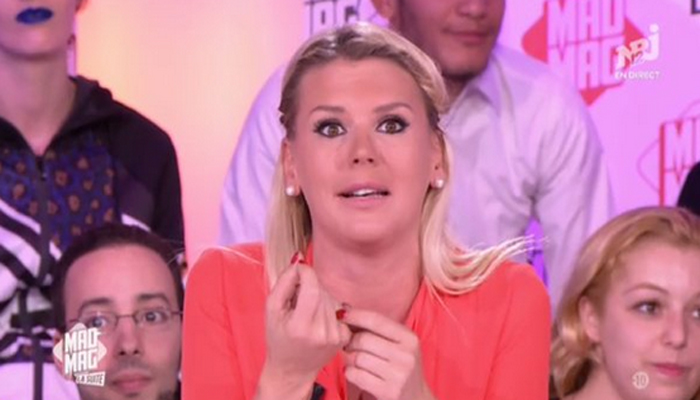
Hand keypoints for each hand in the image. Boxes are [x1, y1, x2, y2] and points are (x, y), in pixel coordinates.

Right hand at [260, 255, 350, 392]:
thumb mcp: (271, 309)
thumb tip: (299, 259)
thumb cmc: (278, 338)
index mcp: (300, 326)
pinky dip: (328, 310)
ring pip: (330, 299)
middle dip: (309, 288)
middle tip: (296, 302)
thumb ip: (284, 282)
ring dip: (318, 299)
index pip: (312, 287)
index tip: (298, 270)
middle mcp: (320, 333)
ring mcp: (334, 336)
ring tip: (306, 314)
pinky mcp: (343, 337)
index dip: (305, 272)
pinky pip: (338, 310)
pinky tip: (317, 322)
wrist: (292, 369)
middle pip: (321, 291)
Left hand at [342, 309, 435, 399]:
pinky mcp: (389, 391)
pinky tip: (357, 374)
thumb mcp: (398, 346)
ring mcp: (399, 374)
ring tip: (354, 361)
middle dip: (350, 342)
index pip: (376, 320)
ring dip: (349, 359)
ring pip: (357, 357)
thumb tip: (345, 309)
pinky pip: (355, 375)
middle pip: (363, 339)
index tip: (340, 314)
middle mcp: (406, 355)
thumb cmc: (400, 369)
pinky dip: (350, 373)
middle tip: (348, 346)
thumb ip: (376, 330)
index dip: (355, 315)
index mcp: (409, 339)